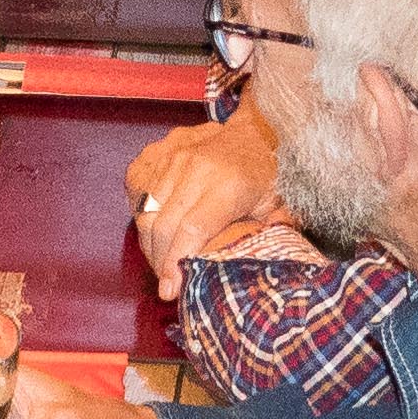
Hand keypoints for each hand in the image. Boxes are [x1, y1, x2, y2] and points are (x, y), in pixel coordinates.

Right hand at [129, 110, 285, 293]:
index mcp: (229, 185)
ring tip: (160, 262)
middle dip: (159, 260)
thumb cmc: (268, 173)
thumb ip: (268, 237)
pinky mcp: (161, 152)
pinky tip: (154, 234)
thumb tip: (259, 271)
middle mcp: (197, 168)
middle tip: (166, 282)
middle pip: (164, 224)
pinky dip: (142, 217)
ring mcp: (175, 157)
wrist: (256, 129)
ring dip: (149, 243)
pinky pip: (139, 190)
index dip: (175, 263)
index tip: (169, 290)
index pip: (191, 230)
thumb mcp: (277, 207)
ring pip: (147, 210)